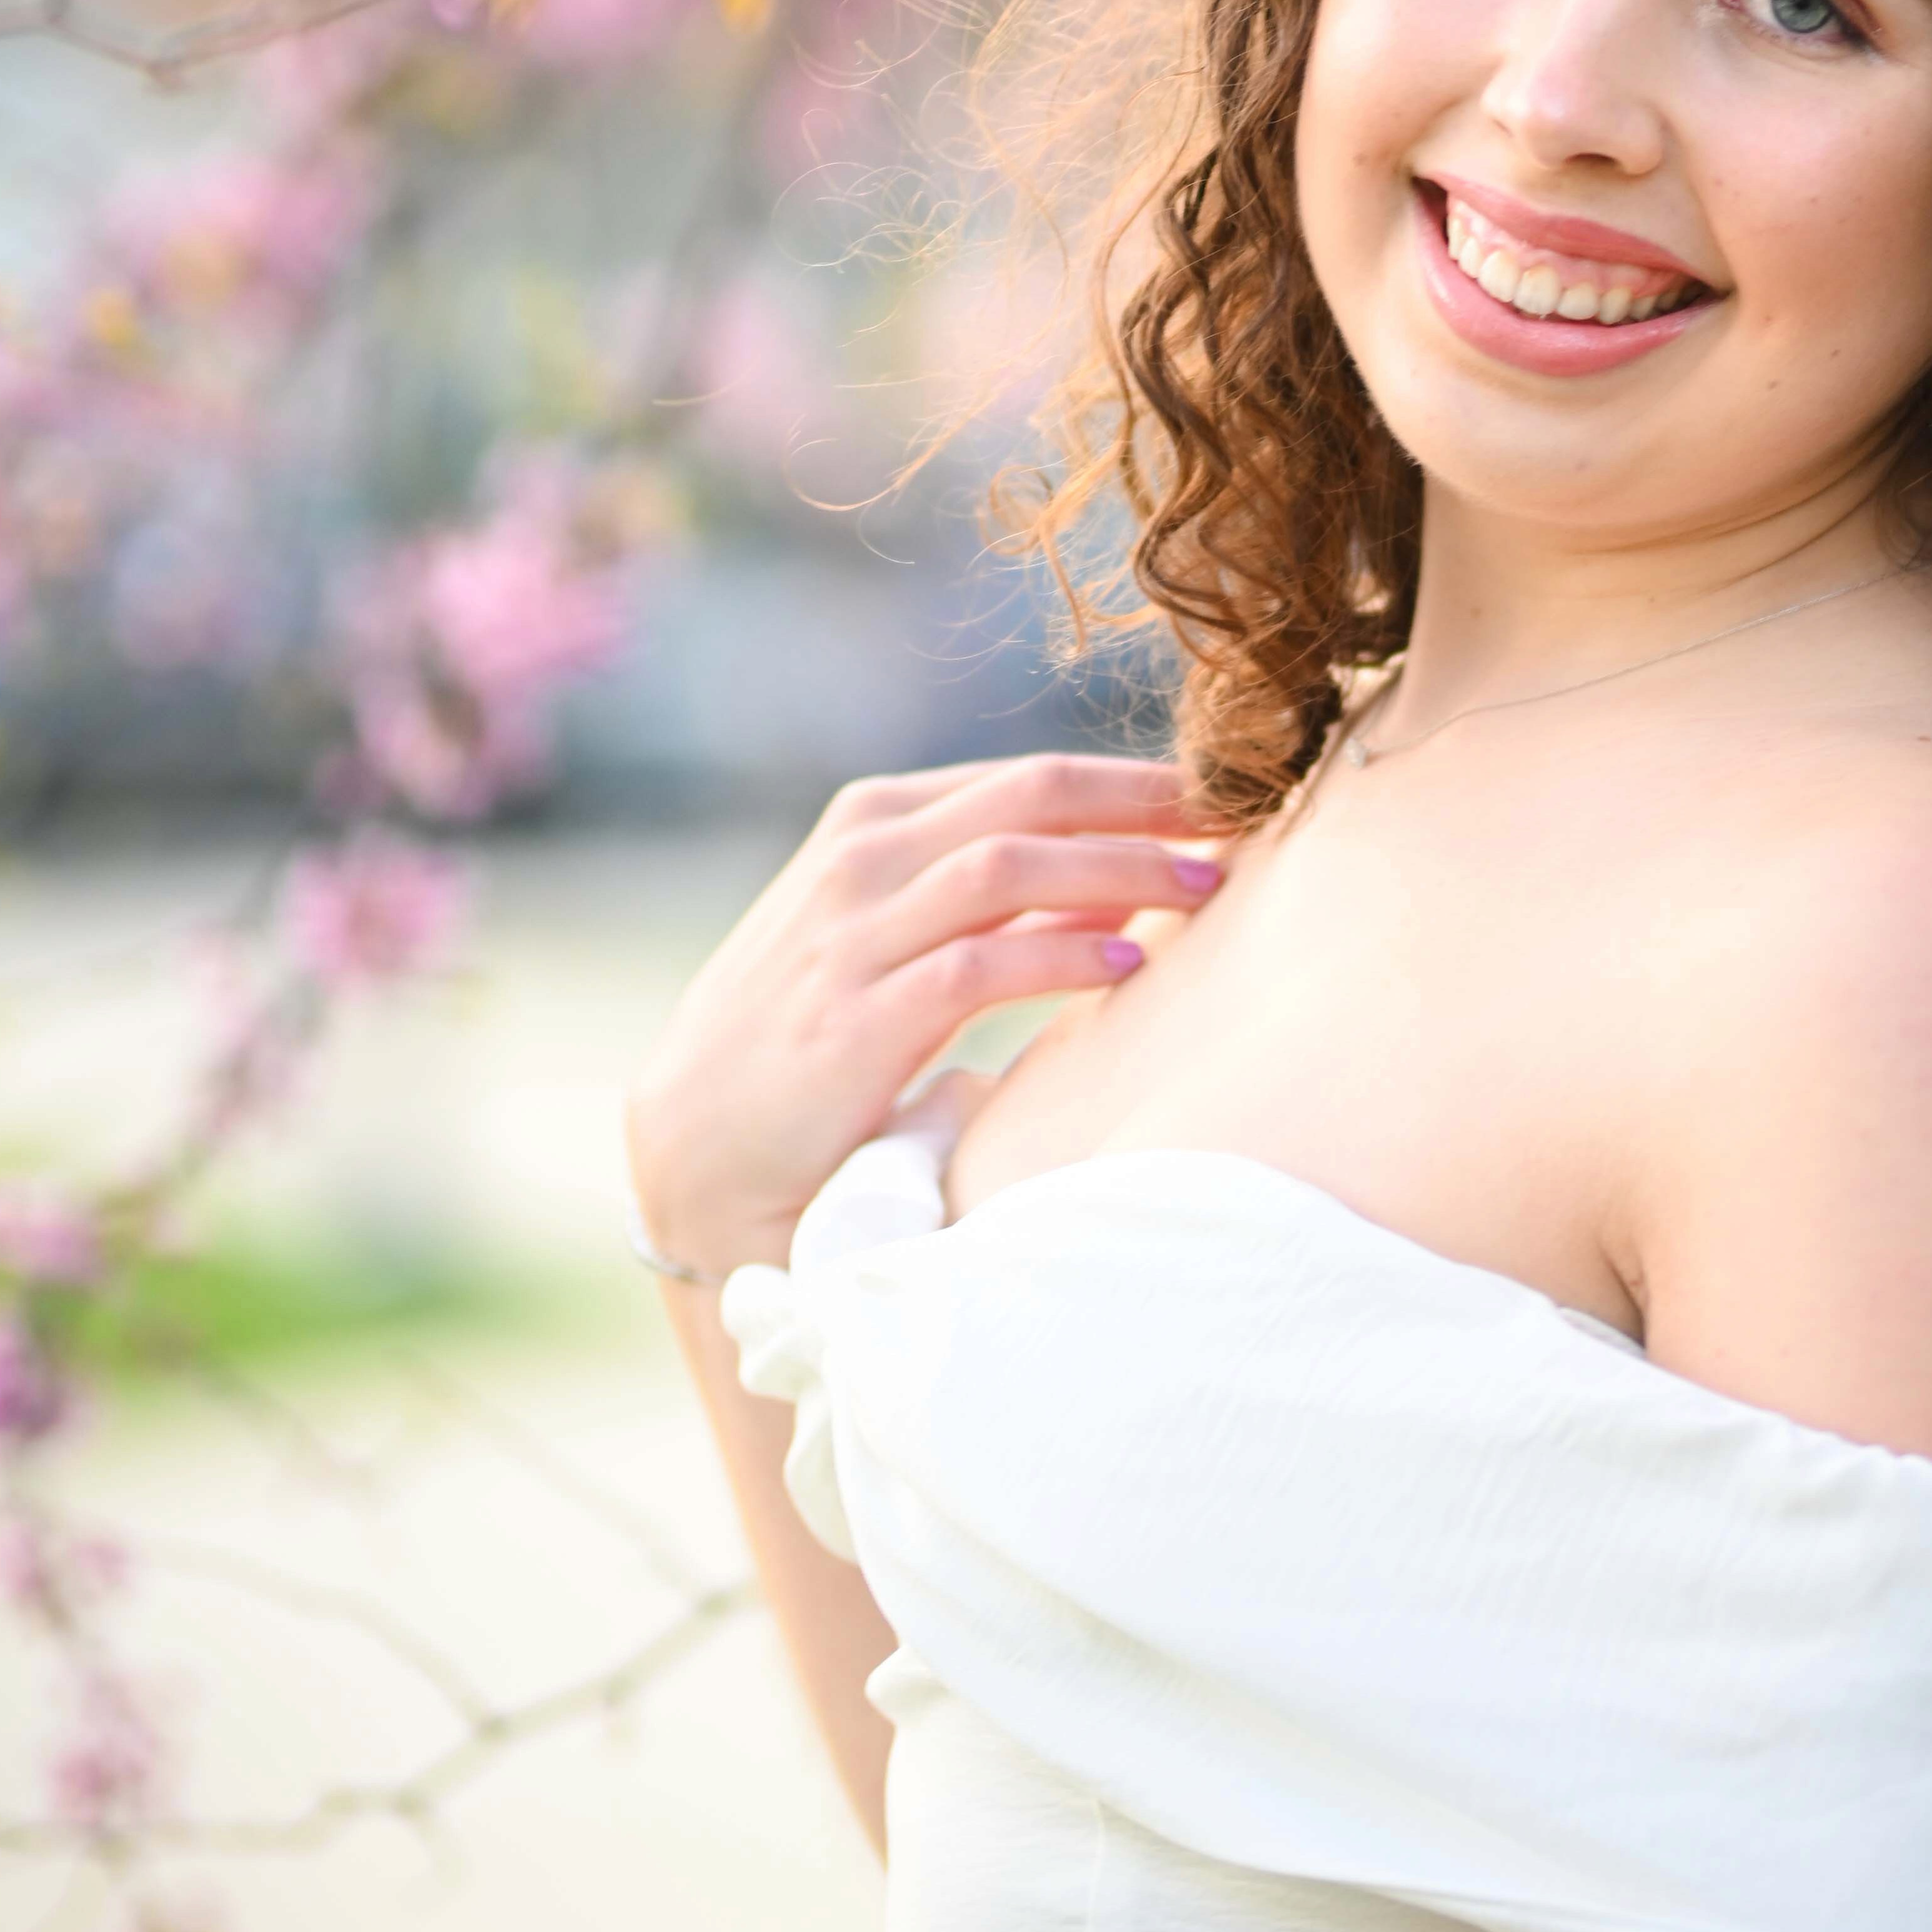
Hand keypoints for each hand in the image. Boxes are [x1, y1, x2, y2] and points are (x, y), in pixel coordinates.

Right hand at [625, 750, 1220, 1280]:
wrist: (692, 1153)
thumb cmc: (804, 1043)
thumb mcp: (885, 940)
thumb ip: (978, 898)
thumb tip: (1111, 880)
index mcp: (869, 823)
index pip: (1025, 778)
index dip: (1131, 783)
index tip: (1220, 799)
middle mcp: (859, 861)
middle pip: (1032, 799)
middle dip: (1146, 804)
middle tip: (1240, 821)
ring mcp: (851, 936)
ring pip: (1012, 866)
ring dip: (1124, 871)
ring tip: (1208, 888)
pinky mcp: (854, 1019)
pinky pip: (979, 966)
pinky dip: (1061, 955)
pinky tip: (1128, 965)